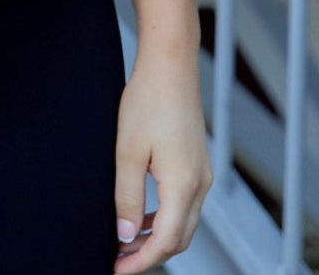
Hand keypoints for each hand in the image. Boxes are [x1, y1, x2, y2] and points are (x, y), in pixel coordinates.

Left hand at [113, 47, 211, 270]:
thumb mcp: (127, 152)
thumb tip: (126, 236)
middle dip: (150, 255)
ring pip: (184, 223)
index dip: (141, 262)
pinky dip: (165, 218)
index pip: (166, 242)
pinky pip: (185, 204)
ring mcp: (202, 173)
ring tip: (126, 242)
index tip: (117, 269)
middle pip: (179, 239)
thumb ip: (127, 198)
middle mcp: (200, 184)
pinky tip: (143, 215)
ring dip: (157, 238)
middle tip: (119, 260)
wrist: (170, 64)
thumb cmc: (148, 101)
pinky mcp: (198, 163)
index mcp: (183, 185)